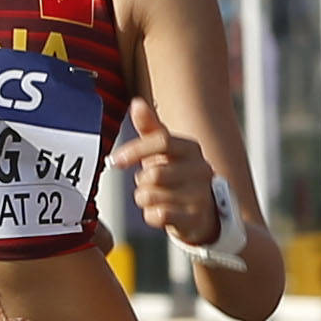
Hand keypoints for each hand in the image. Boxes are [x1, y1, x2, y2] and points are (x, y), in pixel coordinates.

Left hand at [117, 115, 219, 246]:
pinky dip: (151, 215)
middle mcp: (200, 169)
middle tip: (147, 184)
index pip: (162, 141)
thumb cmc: (178, 175)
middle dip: (141, 181)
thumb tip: (137, 103)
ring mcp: (200, 194)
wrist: (204, 211)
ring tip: (156, 197)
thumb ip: (150, 128)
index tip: (115, 161)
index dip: (135, 150)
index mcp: (191, 149)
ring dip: (144, 198)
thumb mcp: (165, 151)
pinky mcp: (195, 217)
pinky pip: (158, 215)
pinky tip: (161, 212)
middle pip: (153, 173)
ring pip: (151, 195)